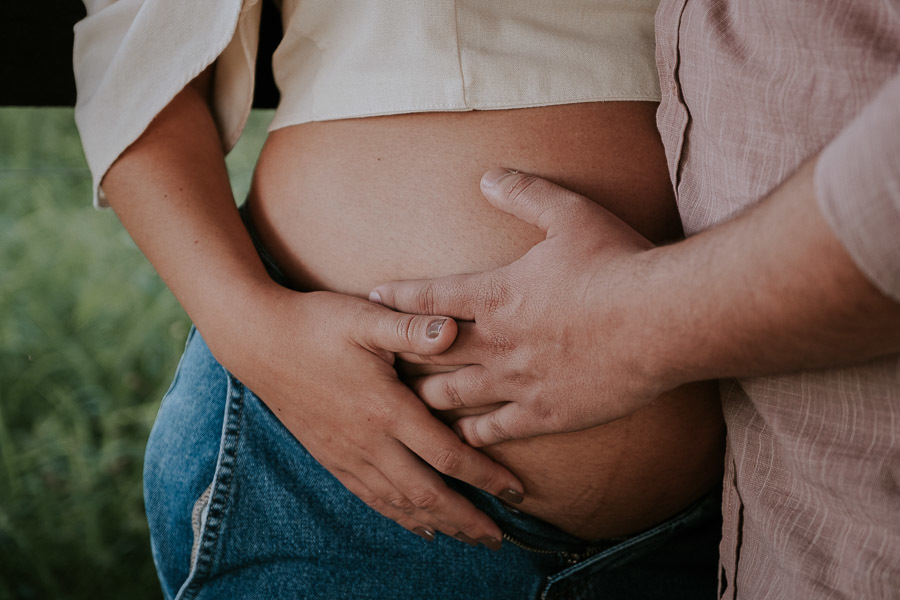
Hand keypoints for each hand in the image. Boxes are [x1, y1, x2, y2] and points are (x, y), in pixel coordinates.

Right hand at [217, 286, 523, 548]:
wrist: (258, 341)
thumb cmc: (316, 325)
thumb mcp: (366, 317)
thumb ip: (412, 327)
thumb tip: (455, 328)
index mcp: (386, 409)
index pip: (446, 455)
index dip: (484, 476)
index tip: (515, 490)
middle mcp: (368, 441)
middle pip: (427, 493)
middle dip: (466, 519)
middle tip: (497, 537)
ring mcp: (347, 454)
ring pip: (399, 503)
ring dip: (438, 524)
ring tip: (467, 538)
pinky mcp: (330, 458)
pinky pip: (371, 498)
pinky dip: (400, 516)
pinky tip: (418, 525)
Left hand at [371, 169, 666, 446]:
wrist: (660, 320)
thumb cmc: (617, 263)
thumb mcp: (570, 214)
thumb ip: (525, 195)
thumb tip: (488, 175)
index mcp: (496, 294)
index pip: (429, 298)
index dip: (396, 297)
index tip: (371, 298)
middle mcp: (496, 341)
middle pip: (430, 352)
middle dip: (400, 355)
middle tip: (377, 360)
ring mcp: (517, 381)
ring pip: (452, 395)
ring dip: (427, 396)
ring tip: (408, 402)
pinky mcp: (545, 413)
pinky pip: (495, 429)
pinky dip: (472, 435)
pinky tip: (459, 439)